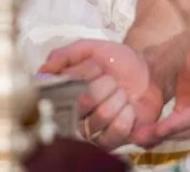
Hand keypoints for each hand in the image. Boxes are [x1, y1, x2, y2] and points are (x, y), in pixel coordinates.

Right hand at [40, 40, 162, 149]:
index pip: (63, 88)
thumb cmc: (114, 60)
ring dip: (119, 97)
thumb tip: (42, 71)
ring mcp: (94, 131)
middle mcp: (75, 116)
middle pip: (83, 101)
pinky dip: (129, 115)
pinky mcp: (115, 141)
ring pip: (103, 115)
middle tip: (113, 80)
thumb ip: (63, 56)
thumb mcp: (87, 48)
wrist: (146, 70)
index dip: (84, 75)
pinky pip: (119, 132)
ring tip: (123, 93)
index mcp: (65, 94)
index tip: (98, 66)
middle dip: (104, 83)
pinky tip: (131, 108)